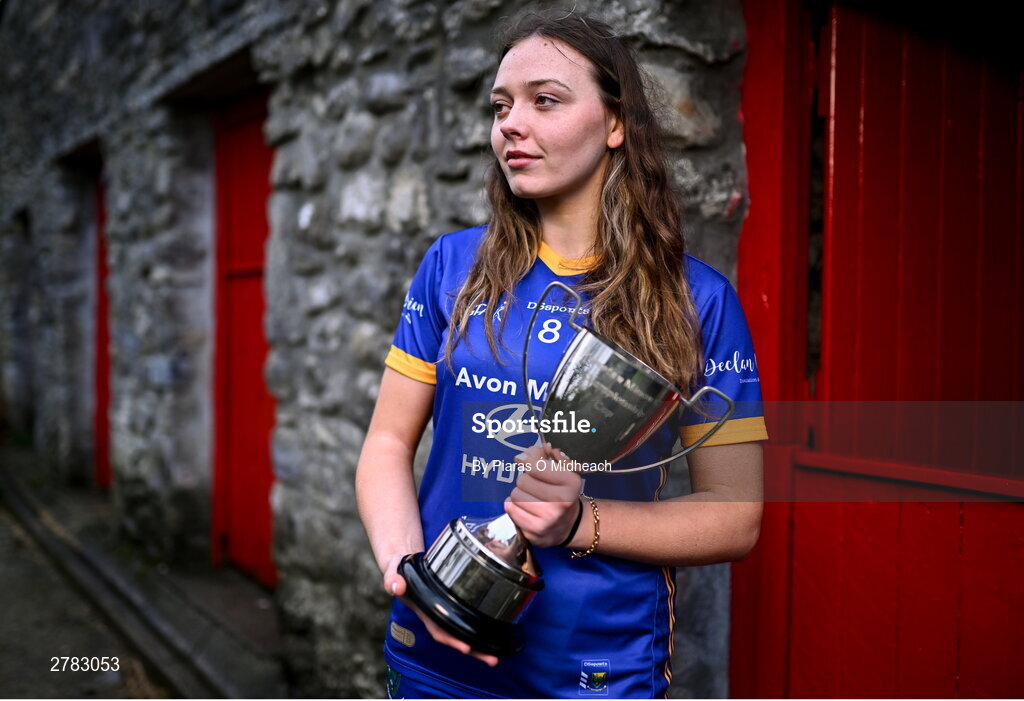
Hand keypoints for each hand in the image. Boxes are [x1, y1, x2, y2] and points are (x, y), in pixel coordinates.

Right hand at [382, 553, 498, 666]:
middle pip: (454, 638)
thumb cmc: (400, 571)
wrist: (403, 567)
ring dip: (478, 646)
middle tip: (492, 660)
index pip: (438, 629)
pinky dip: (477, 631)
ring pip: (461, 633)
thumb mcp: (394, 571)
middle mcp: (435, 616)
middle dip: (472, 650)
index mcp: (424, 610)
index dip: (451, 639)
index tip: (466, 647)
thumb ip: (393, 578)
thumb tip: (396, 587)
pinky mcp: (451, 606)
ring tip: (496, 656)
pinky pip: (464, 622)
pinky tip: (493, 637)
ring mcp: (443, 613)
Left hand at [505, 442, 582, 547]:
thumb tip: (531, 451)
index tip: (529, 462)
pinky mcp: (534, 531)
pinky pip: (510, 509)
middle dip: (525, 480)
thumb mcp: (564, 471)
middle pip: (522, 480)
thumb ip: (549, 456)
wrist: (569, 526)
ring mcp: (548, 519)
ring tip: (530, 497)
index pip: (535, 465)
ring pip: (515, 495)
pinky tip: (524, 507)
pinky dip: (513, 506)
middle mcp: (561, 501)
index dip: (529, 460)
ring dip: (519, 494)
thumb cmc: (563, 493)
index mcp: (571, 482)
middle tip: (534, 486)